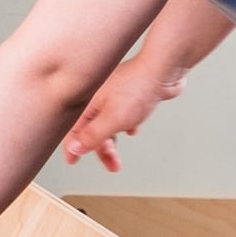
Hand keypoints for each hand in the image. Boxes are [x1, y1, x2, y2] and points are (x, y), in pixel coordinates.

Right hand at [62, 60, 182, 171]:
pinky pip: (123, 114)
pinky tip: (132, 129)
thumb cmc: (137, 90)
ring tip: (120, 157)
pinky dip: (125, 125)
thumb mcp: (112, 119)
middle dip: (101, 150)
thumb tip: (74, 148)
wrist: (162, 71)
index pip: (74, 129)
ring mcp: (114, 95)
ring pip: (108, 124)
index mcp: (89, 104)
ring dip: (113, 141)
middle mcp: (98, 99)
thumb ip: (92, 135)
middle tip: (111, 166)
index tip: (72, 161)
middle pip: (93, 130)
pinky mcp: (129, 94)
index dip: (72, 147)